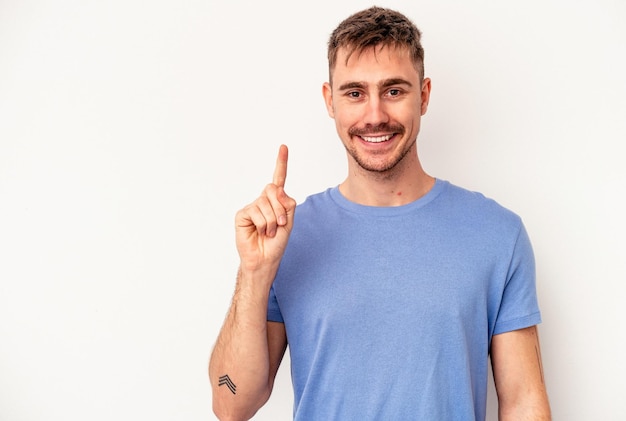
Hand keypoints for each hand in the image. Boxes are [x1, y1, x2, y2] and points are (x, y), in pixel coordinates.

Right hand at [235, 145, 295, 272]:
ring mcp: (252, 206)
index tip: (283, 147)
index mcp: (276, 201)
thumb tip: (277, 189)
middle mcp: (263, 200)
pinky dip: (263, 225)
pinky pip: (257, 213)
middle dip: (280, 209)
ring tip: (269, 232)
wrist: (265, 258)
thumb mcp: (289, 222)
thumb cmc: (277, 242)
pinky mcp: (242, 214)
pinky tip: (259, 232)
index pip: (279, 179)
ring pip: (266, 204)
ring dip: (272, 222)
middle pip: (273, 190)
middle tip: (279, 225)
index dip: (281, 163)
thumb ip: (287, 204)